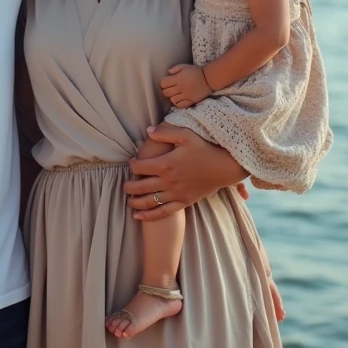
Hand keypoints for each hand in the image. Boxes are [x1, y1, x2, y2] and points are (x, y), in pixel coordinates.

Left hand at [123, 124, 248, 219]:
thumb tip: (148, 130)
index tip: (131, 163)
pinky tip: (138, 217)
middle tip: (124, 186)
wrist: (224, 167)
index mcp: (165, 164)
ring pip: (149, 201)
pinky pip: (163, 212)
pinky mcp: (184, 202)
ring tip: (128, 201)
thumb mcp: (185, 134)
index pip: (140, 167)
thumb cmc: (204, 148)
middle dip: (128, 187)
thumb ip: (165, 132)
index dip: (132, 165)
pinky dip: (148, 216)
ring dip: (135, 202)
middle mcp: (168, 181)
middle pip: (140, 186)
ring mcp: (175, 194)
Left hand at [160, 63, 211, 108]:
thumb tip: (168, 72)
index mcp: (178, 78)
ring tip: (176, 94)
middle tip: (170, 88)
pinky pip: (180, 105)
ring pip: (172, 100)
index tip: (166, 82)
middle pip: (166, 92)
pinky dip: (178, 103)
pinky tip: (180, 99)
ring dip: (172, 97)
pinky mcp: (191, 101)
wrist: (209, 79)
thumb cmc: (197, 71)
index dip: (163, 83)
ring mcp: (186, 95)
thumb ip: (176, 68)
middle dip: (166, 90)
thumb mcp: (185, 66)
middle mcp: (180, 87)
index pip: (163, 83)